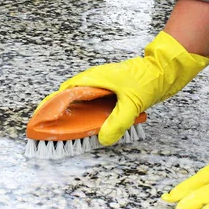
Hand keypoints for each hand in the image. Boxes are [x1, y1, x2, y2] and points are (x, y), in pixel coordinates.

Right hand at [37, 32, 208, 144]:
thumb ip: (117, 122)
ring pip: (83, 101)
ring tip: (74, 132)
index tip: (44, 119)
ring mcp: (103, 85)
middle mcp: (95, 80)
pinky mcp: (111, 90)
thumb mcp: (131, 103)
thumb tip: (103, 139)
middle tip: (58, 132)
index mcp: (93, 79)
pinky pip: (95, 103)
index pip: (65, 92)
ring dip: (79, 115)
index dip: (52, 105)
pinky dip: (92, 114)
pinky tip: (96, 125)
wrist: (164, 69)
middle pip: (71, 98)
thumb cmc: (147, 80)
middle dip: (63, 114)